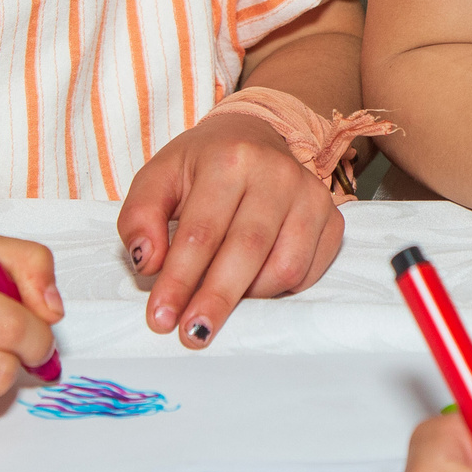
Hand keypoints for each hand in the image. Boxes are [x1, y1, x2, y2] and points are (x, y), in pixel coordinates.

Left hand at [118, 111, 342, 346]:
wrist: (252, 136)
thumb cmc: (200, 166)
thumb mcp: (157, 178)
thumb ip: (140, 218)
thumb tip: (148, 263)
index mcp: (230, 159)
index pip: (202, 232)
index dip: (179, 281)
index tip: (161, 318)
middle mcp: (276, 173)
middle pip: (247, 251)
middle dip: (216, 299)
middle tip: (193, 335)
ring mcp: (310, 195)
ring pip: (285, 267)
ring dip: (249, 297)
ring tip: (221, 303)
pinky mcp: (332, 217)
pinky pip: (309, 272)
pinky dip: (280, 291)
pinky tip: (254, 286)